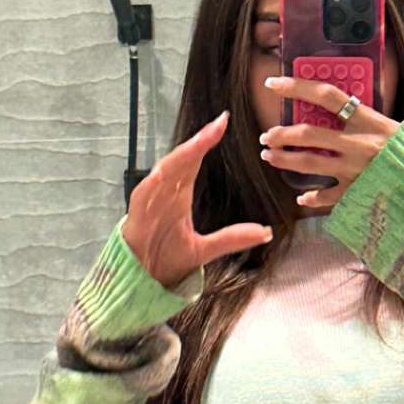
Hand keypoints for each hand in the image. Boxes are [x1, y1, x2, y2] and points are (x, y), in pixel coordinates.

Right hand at [122, 111, 272, 288]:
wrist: (140, 281)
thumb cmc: (165, 258)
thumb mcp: (204, 250)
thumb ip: (233, 238)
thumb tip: (267, 232)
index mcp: (178, 195)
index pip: (194, 161)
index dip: (207, 141)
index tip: (224, 122)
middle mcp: (164, 193)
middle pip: (182, 160)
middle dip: (199, 141)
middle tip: (220, 122)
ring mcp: (149, 202)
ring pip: (165, 172)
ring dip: (180, 157)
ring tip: (199, 141)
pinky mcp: (136, 216)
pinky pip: (143, 195)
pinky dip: (151, 185)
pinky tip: (162, 173)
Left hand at [258, 75, 399, 206]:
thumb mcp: (393, 129)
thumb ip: (365, 120)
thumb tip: (338, 108)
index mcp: (370, 120)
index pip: (327, 96)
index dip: (297, 87)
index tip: (273, 84)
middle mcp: (360, 144)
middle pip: (309, 134)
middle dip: (281, 135)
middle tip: (267, 136)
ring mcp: (357, 170)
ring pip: (310, 163)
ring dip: (285, 160)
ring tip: (269, 157)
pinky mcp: (358, 193)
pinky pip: (328, 196)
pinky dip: (312, 197)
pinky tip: (301, 197)